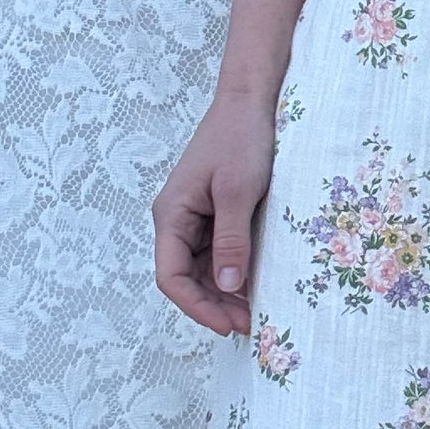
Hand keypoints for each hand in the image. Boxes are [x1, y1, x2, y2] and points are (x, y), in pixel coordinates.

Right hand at [153, 95, 276, 337]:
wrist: (250, 103)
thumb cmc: (240, 139)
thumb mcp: (238, 191)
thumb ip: (231, 239)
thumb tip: (227, 286)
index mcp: (171, 215)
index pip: (171, 276)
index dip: (196, 306)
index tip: (228, 325)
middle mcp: (177, 222)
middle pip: (187, 278)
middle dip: (215, 305)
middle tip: (252, 324)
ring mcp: (196, 220)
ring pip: (204, 270)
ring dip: (226, 294)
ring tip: (258, 312)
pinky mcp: (216, 215)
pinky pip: (220, 254)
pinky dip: (236, 273)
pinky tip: (259, 285)